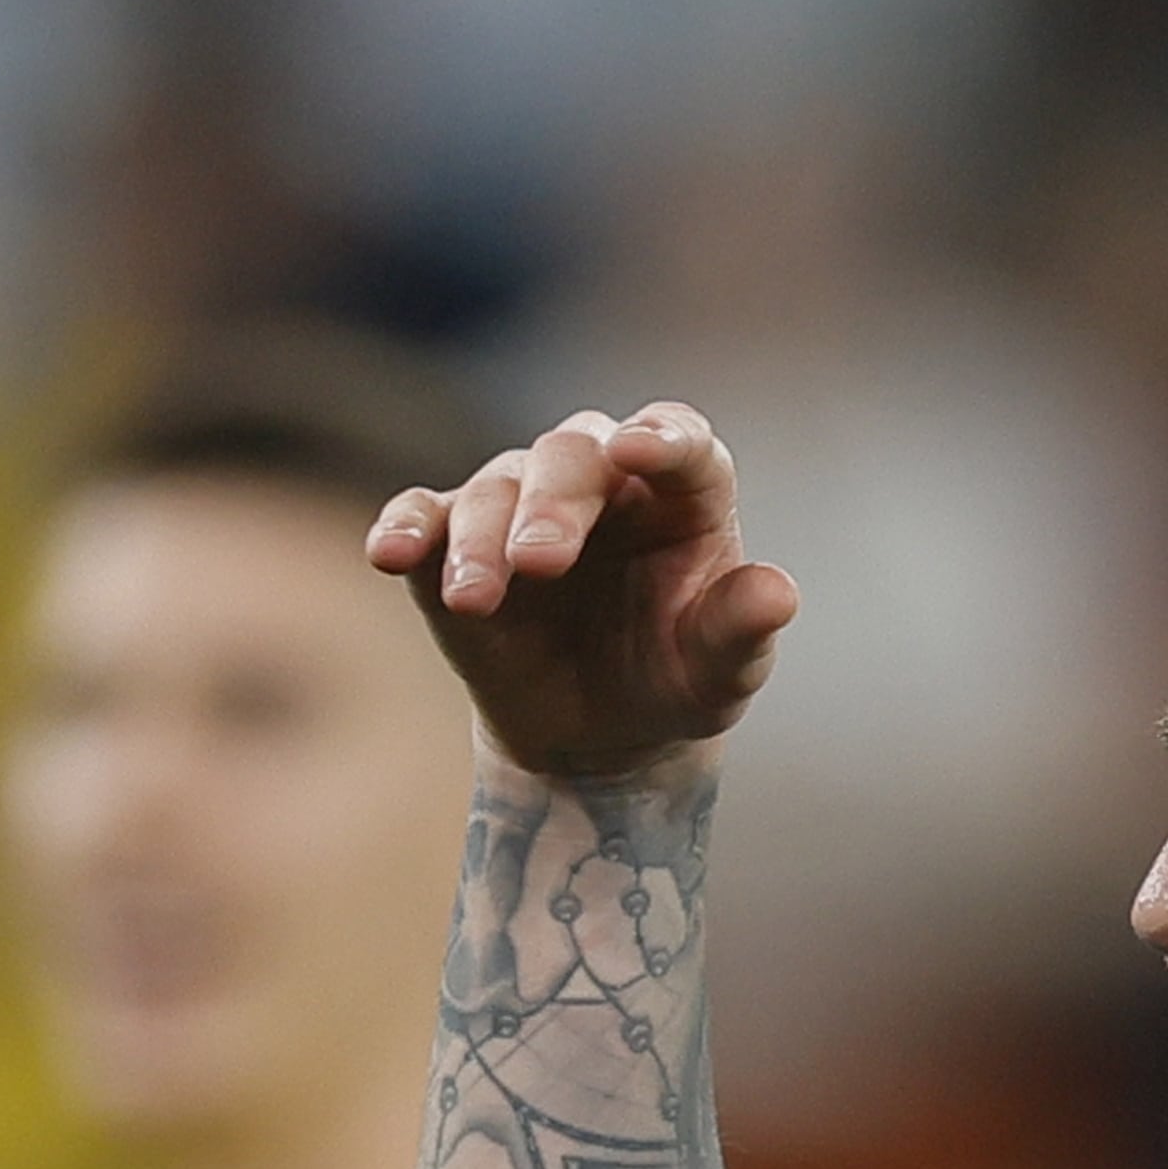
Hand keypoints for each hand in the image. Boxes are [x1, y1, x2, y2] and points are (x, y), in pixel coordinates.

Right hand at [369, 407, 798, 783]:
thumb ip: (742, 630)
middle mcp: (602, 480)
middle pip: (573, 454)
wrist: (601, 731)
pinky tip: (389, 554)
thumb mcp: (719, 672)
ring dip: (481, 539)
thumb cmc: (676, 680)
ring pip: (497, 487)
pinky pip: (423, 513)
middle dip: (554, 503)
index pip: (681, 440)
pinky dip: (405, 527)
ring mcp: (523, 501)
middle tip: (541, 561)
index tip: (641, 449)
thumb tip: (778, 594)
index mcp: (683, 495)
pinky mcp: (455, 537)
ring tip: (476, 599)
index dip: (663, 438)